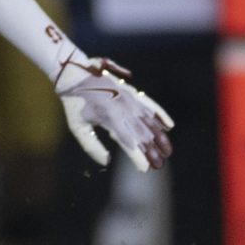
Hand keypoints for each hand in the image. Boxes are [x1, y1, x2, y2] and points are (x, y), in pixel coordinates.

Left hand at [57, 57, 173, 170]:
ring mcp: (130, 100)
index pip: (128, 142)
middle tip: (159, 165)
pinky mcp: (132, 93)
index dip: (137, 156)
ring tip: (167, 151)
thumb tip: (107, 162)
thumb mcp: (78, 127)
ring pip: (150, 122)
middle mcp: (123, 109)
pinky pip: (151, 104)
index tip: (145, 169)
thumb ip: (92, 146)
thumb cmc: (74, 104)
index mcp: (109, 118)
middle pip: (141, 134)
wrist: (75, 74)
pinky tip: (169, 126)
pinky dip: (161, 115)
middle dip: (152, 151)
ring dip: (160, 137)